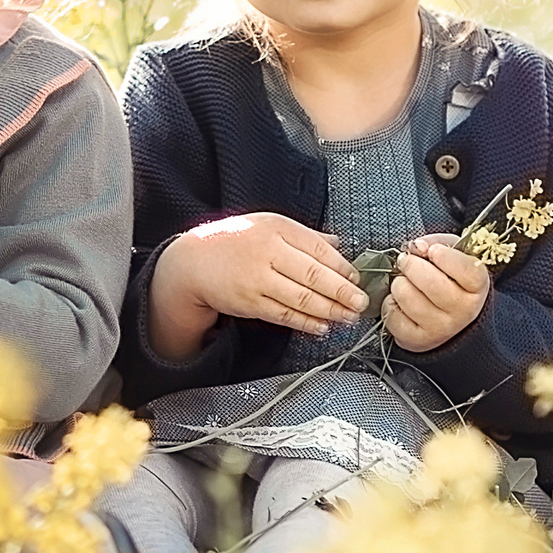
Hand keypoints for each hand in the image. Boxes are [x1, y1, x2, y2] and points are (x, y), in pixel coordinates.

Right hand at [149, 211, 367, 359]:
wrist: (192, 262)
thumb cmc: (234, 241)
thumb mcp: (268, 225)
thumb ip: (304, 236)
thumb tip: (337, 245)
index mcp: (277, 229)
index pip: (318, 249)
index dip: (342, 267)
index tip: (357, 278)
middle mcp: (268, 252)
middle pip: (313, 275)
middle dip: (342, 292)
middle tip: (360, 302)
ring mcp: (258, 279)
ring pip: (301, 298)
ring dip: (329, 310)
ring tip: (348, 317)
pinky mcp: (250, 302)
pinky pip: (284, 315)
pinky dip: (306, 323)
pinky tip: (322, 326)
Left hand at [382, 233, 490, 352]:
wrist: (450, 320)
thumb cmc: (450, 282)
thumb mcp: (452, 256)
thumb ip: (437, 243)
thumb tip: (417, 246)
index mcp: (477, 286)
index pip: (466, 269)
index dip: (445, 256)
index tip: (433, 251)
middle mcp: (463, 311)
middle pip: (430, 282)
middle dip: (411, 265)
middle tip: (407, 262)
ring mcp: (441, 328)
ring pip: (407, 296)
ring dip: (399, 285)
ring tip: (405, 284)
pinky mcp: (418, 340)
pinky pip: (393, 316)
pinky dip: (390, 305)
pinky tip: (400, 303)